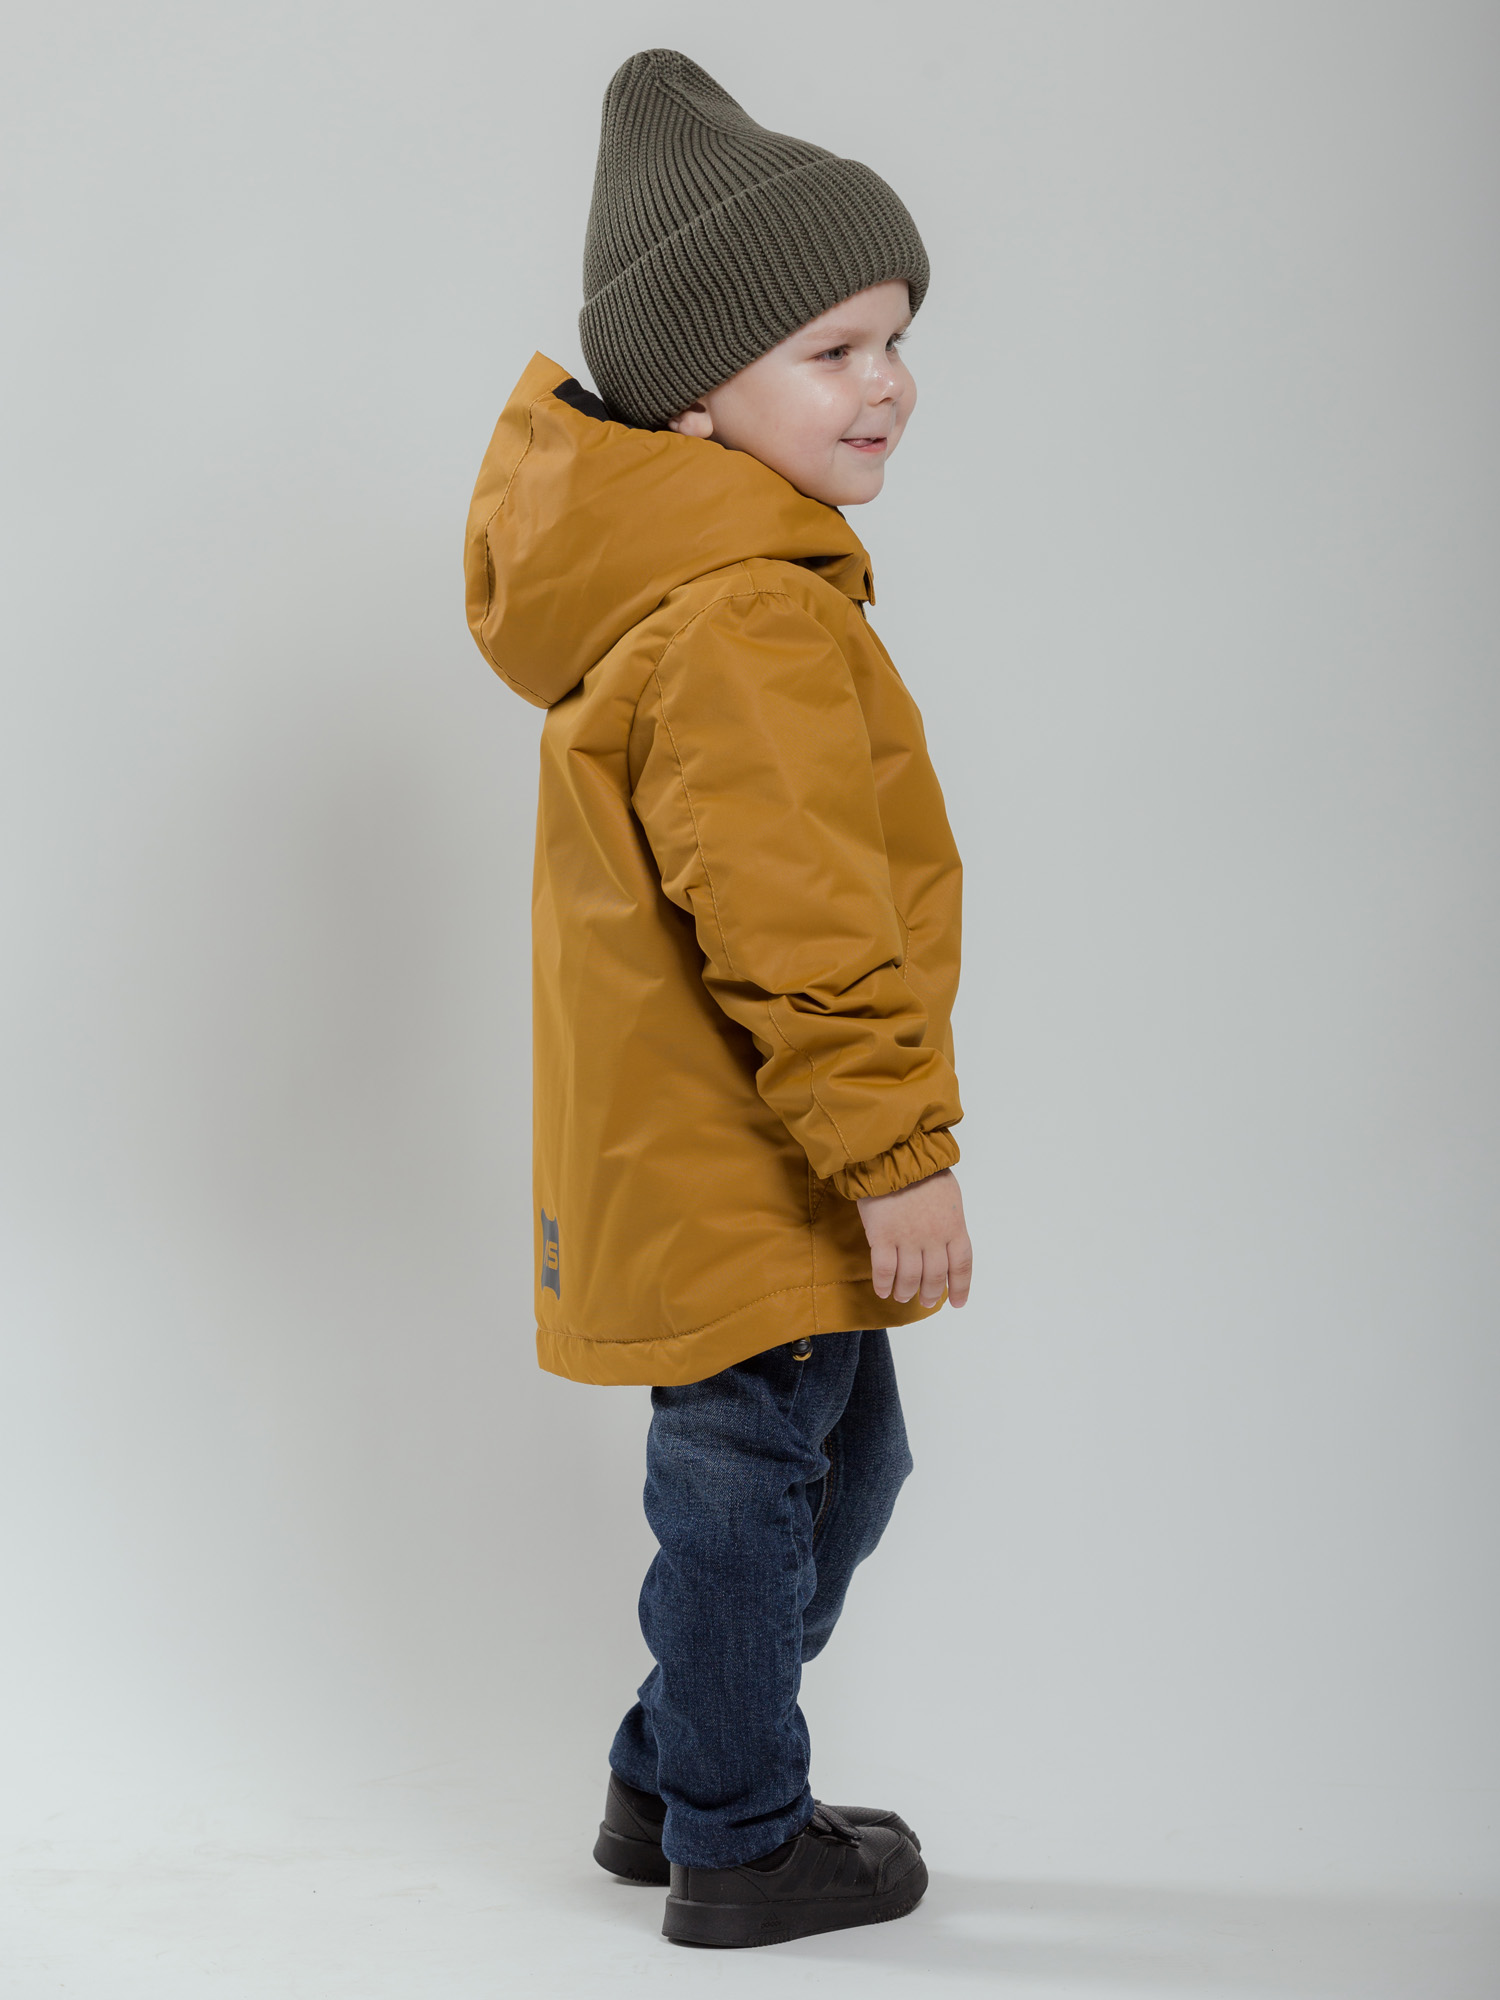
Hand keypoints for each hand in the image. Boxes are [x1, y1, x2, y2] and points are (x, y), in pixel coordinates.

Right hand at [856, 1166, 972, 1308]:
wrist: (895, 1153)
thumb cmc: (921, 1169)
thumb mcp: (948, 1195)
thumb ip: (948, 1220)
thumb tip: (946, 1241)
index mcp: (954, 1225)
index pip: (961, 1265)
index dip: (960, 1287)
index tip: (957, 1302)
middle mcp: (934, 1237)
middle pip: (934, 1276)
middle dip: (930, 1293)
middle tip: (925, 1301)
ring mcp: (908, 1238)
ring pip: (910, 1277)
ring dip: (906, 1291)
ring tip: (902, 1296)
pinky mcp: (883, 1236)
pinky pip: (884, 1269)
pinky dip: (884, 1284)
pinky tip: (882, 1290)